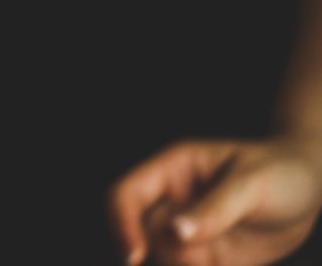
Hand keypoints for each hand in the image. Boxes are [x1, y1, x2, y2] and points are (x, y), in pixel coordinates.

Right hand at [108, 138, 321, 264]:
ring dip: (190, 265)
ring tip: (225, 257)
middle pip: (144, 233)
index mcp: (172, 169)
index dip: (122, 223)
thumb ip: (215, 209)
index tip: (135, 256)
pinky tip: (229, 263)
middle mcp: (173, 200)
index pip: (126, 195)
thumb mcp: (252, 184)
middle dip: (170, 252)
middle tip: (207, 257)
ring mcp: (189, 230)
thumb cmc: (281, 171)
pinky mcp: (208, 256)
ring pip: (166, 257)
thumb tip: (175, 233)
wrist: (312, 189)